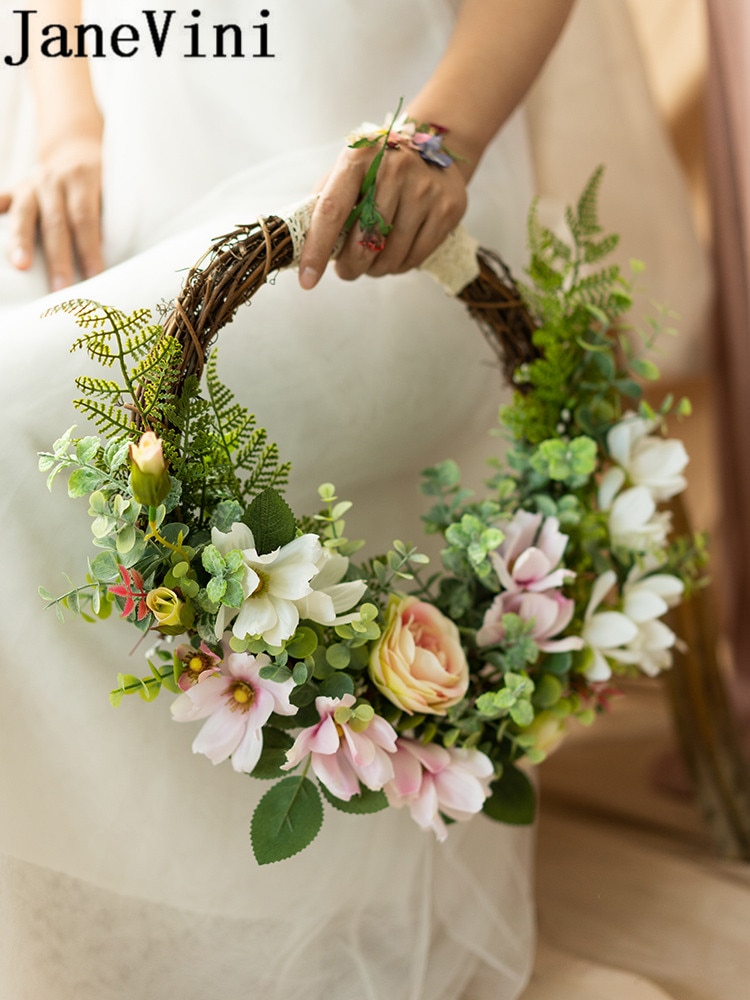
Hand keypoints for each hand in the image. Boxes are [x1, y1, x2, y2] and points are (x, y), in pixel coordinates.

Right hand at [0, 134, 103, 290]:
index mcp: (82, 179)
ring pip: (24, 215)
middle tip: (61, 288)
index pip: (85, 219)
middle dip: (58, 258)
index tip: (95, 277)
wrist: (73, 151)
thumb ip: (109, 218)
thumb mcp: (111, 190)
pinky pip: (1, 201)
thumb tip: (113, 260)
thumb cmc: (101, 182)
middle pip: (55, 222)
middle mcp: (52, 179)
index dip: (90, 249)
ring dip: (21, 242)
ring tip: (21, 266)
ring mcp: (30, 184)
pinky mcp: (14, 189)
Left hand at [298, 140, 467, 289]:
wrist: (438, 145)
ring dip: (375, 270)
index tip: (307, 280)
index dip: (317, 249)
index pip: (332, 211)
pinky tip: (394, 256)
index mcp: (359, 157)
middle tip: (347, 270)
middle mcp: (394, 169)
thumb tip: (301, 246)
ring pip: (390, 256)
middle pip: (363, 242)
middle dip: (350, 267)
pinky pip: (414, 258)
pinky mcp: (447, 209)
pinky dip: (399, 266)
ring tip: (373, 261)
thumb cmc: (381, 165)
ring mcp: (424, 189)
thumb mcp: (350, 168)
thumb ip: (326, 202)